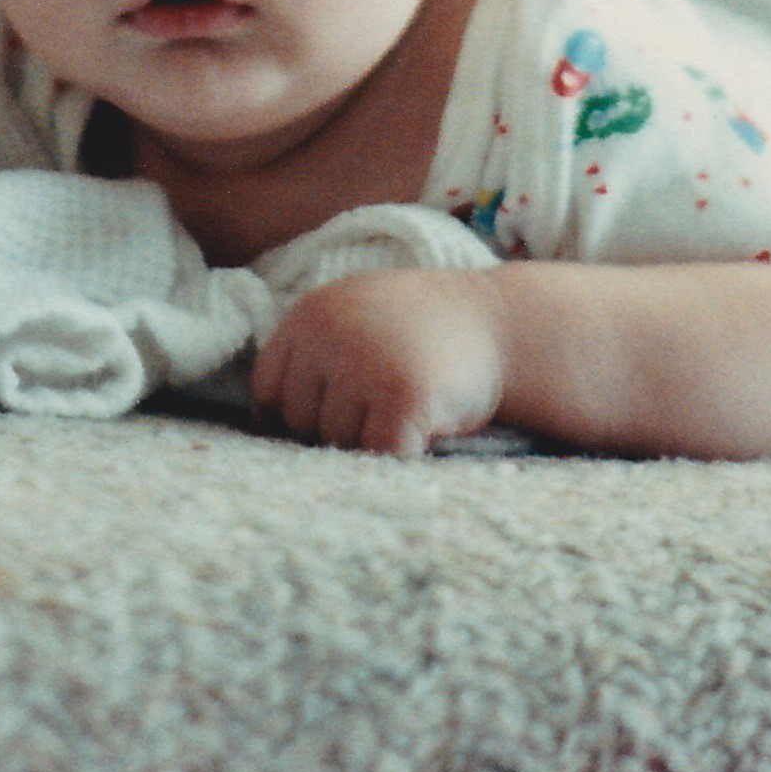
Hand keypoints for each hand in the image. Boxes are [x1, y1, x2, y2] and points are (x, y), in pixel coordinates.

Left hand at [249, 269, 505, 456]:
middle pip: (300, 424)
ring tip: (410, 411)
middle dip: (338, 432)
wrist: (507, 324)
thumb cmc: (426, 334)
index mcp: (310, 313)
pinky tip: (425, 432)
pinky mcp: (401, 397)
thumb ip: (314, 356)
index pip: (268, 391)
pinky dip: (401, 459)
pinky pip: (379, 456)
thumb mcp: (359, 321)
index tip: (334, 421)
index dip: (297, 417)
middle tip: (387, 408)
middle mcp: (328, 332)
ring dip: (371, 445)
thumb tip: (263, 427)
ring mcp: (364, 363)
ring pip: (337, 445)